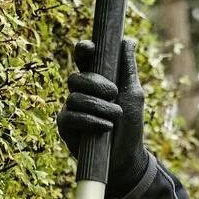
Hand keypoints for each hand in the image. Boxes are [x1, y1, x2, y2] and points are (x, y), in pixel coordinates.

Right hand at [53, 38, 148, 198]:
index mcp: (96, 80)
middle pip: (76, 77)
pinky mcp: (65, 126)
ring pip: (75, 98)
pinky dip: (90, 121)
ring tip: (115, 118)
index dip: (83, 50)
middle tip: (114, 93)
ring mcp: (70, 108)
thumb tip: (127, 40)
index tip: (90, 48)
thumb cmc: (131, 125)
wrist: (126, 158)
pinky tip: (104, 128)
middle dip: (96, 83)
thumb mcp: (134, 95)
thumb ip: (128, 68)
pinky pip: (70, 116)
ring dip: (99, 107)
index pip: (84, 59)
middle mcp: (80, 92)